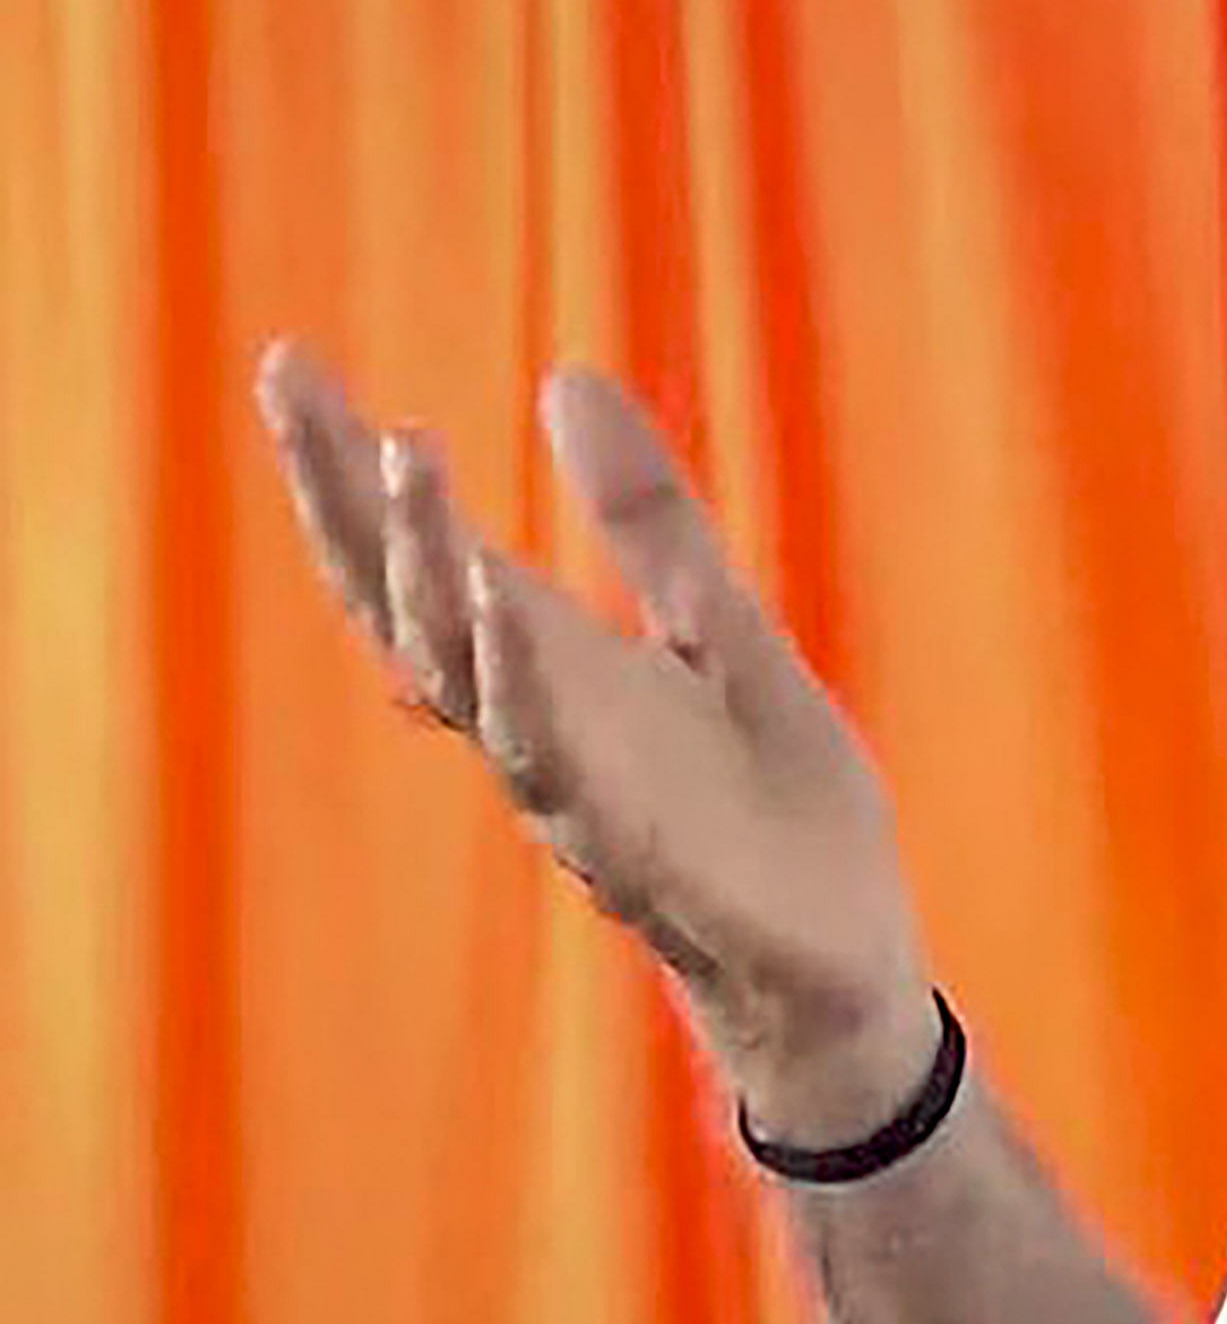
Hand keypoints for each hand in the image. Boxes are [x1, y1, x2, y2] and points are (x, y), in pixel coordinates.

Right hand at [253, 343, 940, 1142]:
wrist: (844, 964)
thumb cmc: (771, 810)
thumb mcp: (719, 627)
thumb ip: (646, 520)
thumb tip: (566, 379)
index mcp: (550, 666)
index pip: (420, 556)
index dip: (344, 467)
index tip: (286, 359)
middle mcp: (536, 723)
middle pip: (406, 602)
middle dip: (347, 497)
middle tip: (295, 382)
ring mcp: (576, 787)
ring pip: (469, 673)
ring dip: (434, 566)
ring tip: (405, 453)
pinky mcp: (641, 847)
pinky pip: (561, 760)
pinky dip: (526, 684)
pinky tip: (506, 603)